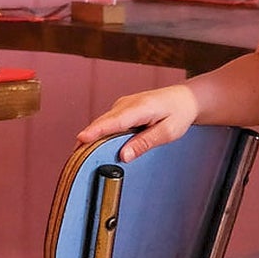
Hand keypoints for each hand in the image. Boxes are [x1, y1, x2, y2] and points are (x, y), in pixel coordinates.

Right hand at [74, 84, 198, 160]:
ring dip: (92, 138)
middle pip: (102, 123)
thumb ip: (145, 143)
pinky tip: (94, 147)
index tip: (81, 139)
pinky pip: (107, 123)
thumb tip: (124, 156)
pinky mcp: (120, 110)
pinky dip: (99, 134)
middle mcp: (126, 104)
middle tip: (75, 158)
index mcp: (140, 108)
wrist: (183, 99)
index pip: (114, 121)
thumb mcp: (168, 132)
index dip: (97, 131)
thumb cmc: (178, 114)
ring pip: (103, 123)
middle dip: (87, 139)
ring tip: (80, 156)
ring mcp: (121, 106)